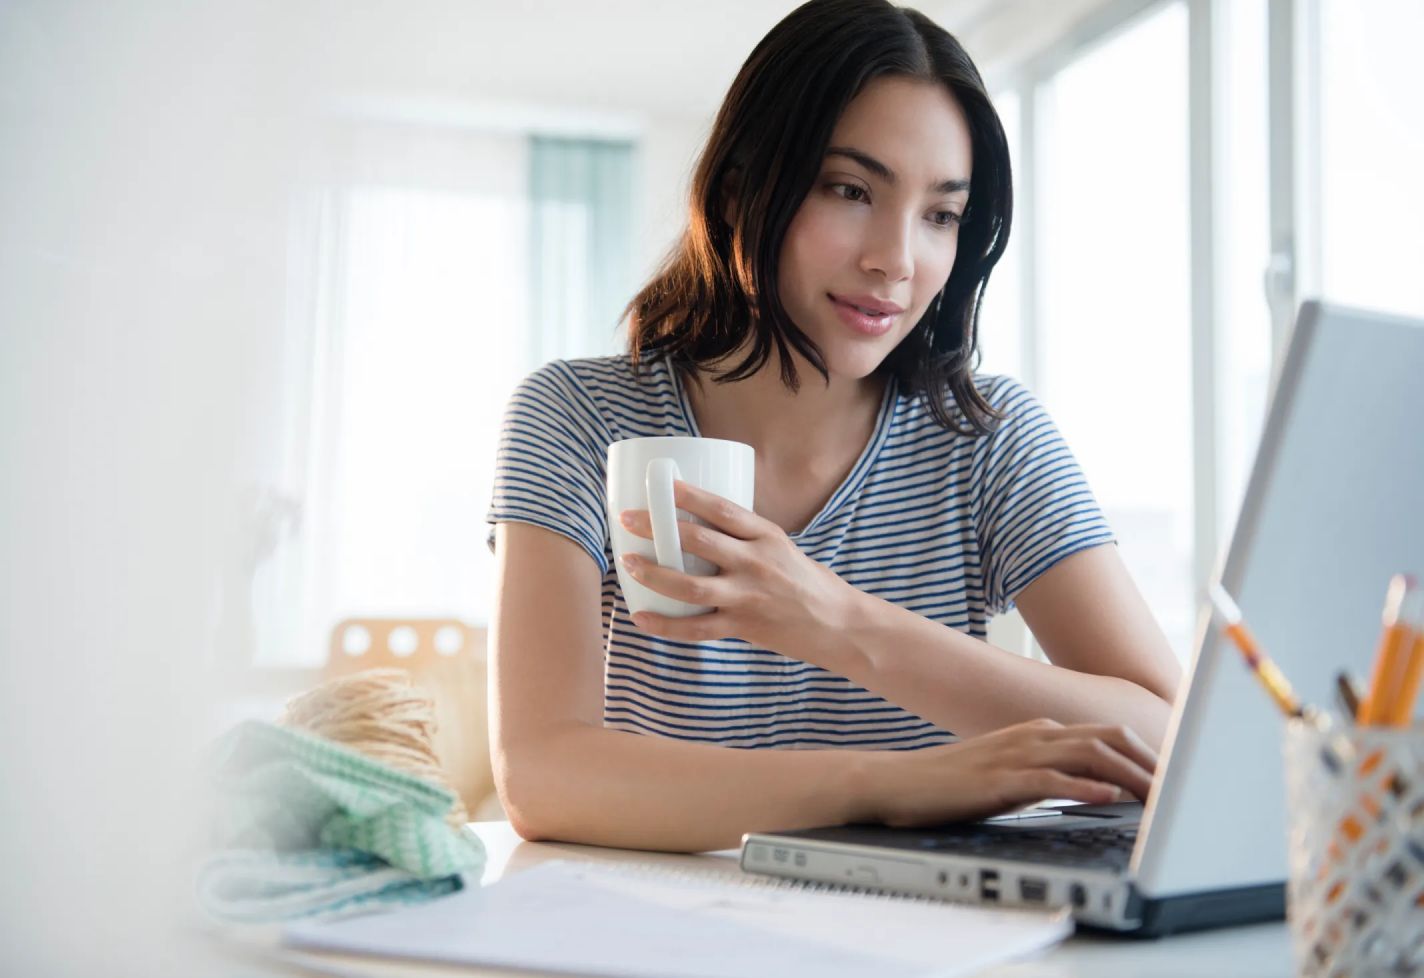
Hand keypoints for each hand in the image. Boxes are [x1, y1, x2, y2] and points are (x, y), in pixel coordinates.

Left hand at [617, 480, 855, 660]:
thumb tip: (695, 523)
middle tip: (627, 519)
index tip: (661, 484)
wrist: (838, 624)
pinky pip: (697, 629)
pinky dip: (666, 625)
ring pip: (691, 586)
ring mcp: (748, 597)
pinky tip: (641, 618)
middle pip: (699, 542)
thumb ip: (743, 537)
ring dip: (654, 574)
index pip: (722, 509)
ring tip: (628, 563)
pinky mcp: (744, 627)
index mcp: (766, 536)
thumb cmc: (806, 581)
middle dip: (658, 527)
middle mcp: (756, 563)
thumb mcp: (780, 546)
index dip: (689, 495)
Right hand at [864, 718, 1158, 826]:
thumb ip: (1051, 773)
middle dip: (1150, 762)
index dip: (1147, 754)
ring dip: (1129, 774)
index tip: (1175, 778)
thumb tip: (1099, 789)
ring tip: (1159, 796)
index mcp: (1039, 731)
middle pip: (1108, 738)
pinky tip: (1107, 797)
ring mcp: (1015, 753)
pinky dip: (1083, 786)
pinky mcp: (998, 778)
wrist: (899, 783)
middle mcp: (1033, 734)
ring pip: (1087, 754)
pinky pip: (1050, 778)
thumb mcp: (1011, 772)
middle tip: (1182, 788)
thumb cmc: (954, 783)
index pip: (1107, 735)